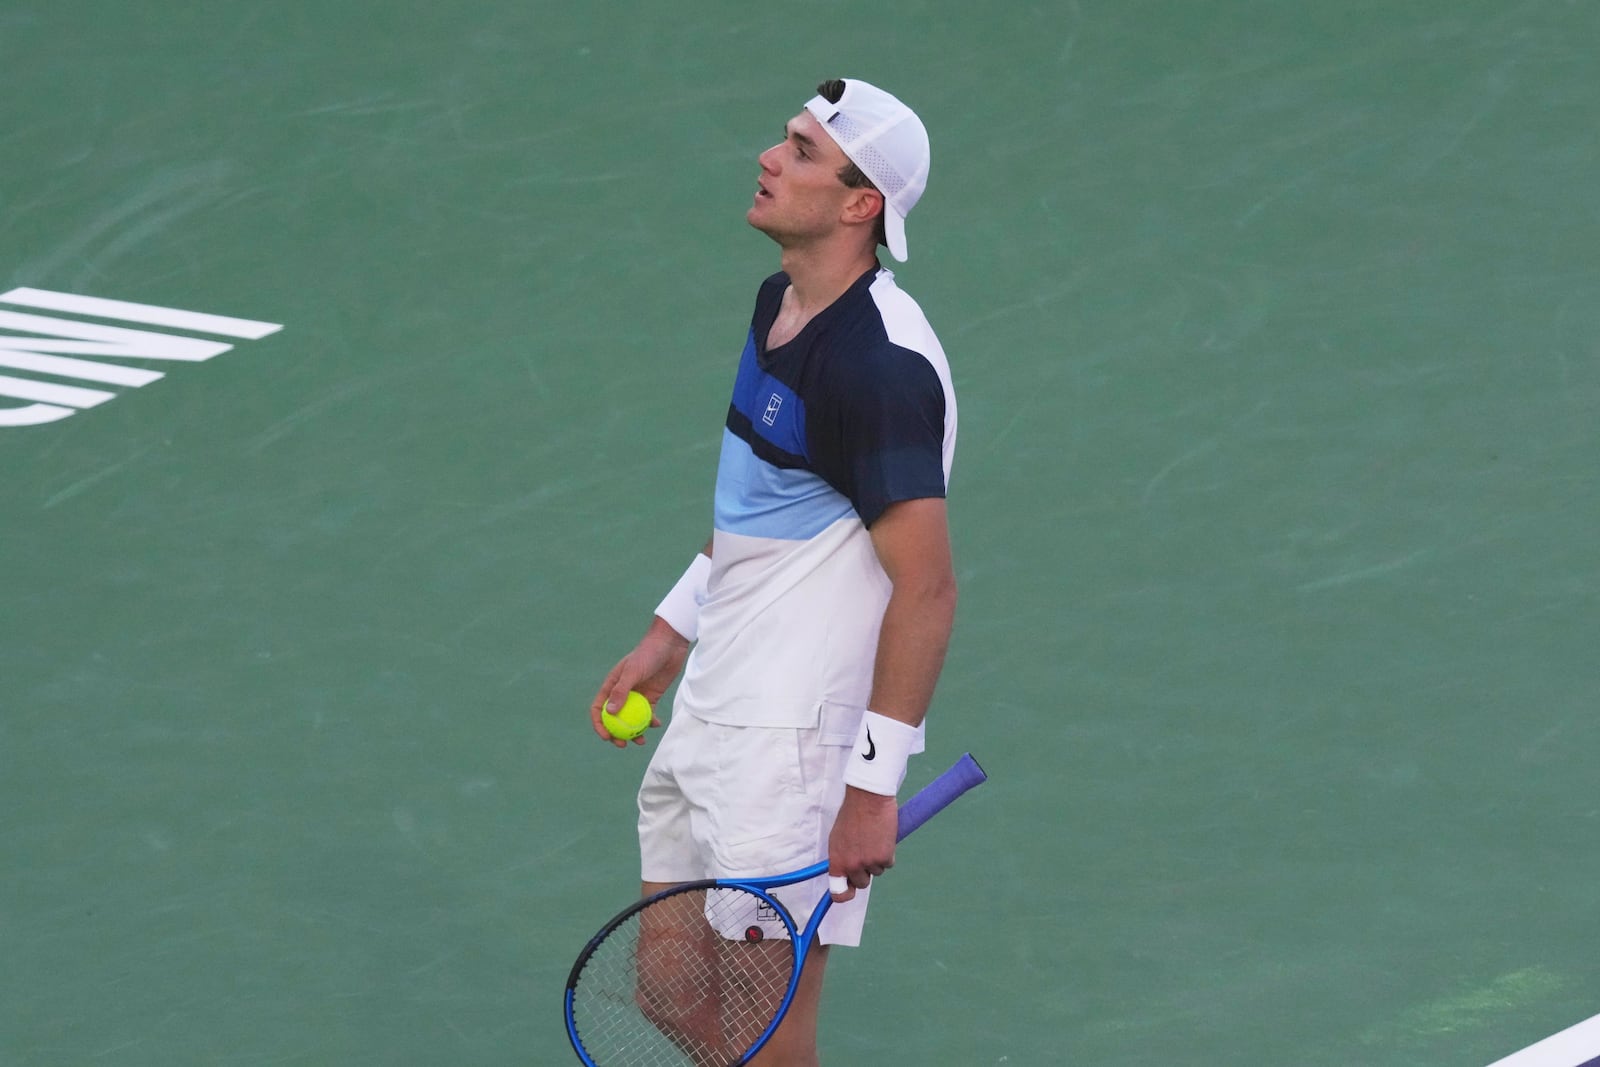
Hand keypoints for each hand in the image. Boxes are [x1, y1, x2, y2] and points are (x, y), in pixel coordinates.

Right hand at [588, 618, 690, 747]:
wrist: (669, 644)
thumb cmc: (648, 654)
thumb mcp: (633, 671)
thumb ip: (621, 691)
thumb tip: (610, 713)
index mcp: (612, 685)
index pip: (599, 708)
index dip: (599, 725)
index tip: (607, 737)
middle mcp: (622, 692)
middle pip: (614, 718)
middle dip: (616, 734)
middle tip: (623, 744)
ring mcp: (637, 695)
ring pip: (632, 719)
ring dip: (635, 732)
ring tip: (641, 740)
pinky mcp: (652, 696)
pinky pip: (648, 714)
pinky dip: (651, 722)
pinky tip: (657, 724)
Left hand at [827, 787, 897, 901]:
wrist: (868, 798)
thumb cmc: (852, 813)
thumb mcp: (838, 838)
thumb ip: (841, 857)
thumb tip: (845, 872)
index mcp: (837, 861)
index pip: (838, 892)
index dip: (845, 895)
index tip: (849, 892)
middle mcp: (851, 866)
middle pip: (862, 883)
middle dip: (865, 871)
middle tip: (866, 852)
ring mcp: (869, 863)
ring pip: (877, 872)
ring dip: (877, 859)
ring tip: (874, 838)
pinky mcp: (885, 857)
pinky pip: (889, 863)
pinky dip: (888, 852)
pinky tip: (883, 837)